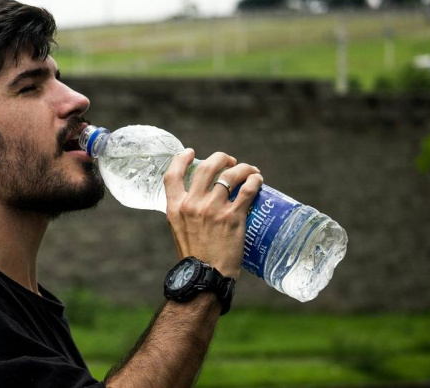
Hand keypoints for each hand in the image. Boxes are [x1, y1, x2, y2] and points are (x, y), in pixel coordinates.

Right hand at [163, 149, 263, 278]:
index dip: (181, 159)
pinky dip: (254, 181)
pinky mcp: (233, 217)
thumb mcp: (179, 231)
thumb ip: (185, 213)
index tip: (190, 152)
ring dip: (242, 168)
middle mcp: (192, 205)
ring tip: (249, 171)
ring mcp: (213, 209)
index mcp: (175, 208)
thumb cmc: (194, 257)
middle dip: (220, 158)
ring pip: (230, 174)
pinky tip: (258, 180)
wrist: (205, 278)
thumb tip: (198, 200)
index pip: (172, 175)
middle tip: (229, 162)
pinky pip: (247, 189)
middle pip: (206, 167)